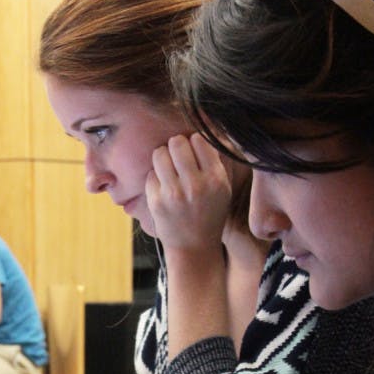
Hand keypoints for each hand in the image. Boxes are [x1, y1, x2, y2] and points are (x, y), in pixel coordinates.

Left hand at [145, 133, 231, 250]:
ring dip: (162, 158)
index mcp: (215, 179)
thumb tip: (205, 126)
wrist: (194, 247)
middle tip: (177, 157)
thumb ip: (215, 161)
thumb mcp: (223, 188)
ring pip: (160, 154)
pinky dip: (155, 178)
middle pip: (177, 142)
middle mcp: (195, 185)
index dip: (194, 142)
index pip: (199, 140)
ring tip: (169, 170)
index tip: (194, 152)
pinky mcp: (156, 202)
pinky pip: (150, 174)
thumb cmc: (210, 213)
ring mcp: (174, 194)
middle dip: (175, 146)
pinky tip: (163, 189)